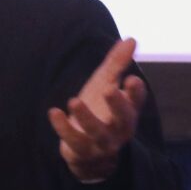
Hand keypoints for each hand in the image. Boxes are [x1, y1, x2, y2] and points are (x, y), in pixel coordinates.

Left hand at [47, 38, 147, 181]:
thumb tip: (131, 39)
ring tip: (74, 100)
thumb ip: (116, 64)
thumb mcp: (105, 85)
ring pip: (97, 131)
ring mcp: (102, 142)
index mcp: (128, 111)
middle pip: (123, 118)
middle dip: (118, 104)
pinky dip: (63, 127)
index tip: (133, 79)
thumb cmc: (99, 110)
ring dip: (86, 117)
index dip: (136, 92)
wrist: (86, 150)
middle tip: (110, 89)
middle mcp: (119, 128)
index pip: (137, 101)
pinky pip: (73, 140)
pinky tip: (54, 112)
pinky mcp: (82, 150)